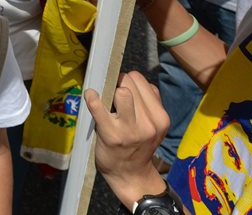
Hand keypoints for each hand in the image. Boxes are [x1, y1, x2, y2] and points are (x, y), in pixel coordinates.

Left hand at [84, 72, 170, 209]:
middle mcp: (149, 124)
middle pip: (130, 82)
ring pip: (121, 91)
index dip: (128, 79)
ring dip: (110, 90)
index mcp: (160, 118)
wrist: (130, 175)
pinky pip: (99, 106)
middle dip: (118, 82)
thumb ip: (149, 101)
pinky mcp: (111, 135)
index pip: (141, 80)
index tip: (121, 85)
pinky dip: (92, 98)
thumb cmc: (138, 145)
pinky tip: (90, 96)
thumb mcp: (154, 125)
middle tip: (112, 91)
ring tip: (106, 98)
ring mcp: (130, 130)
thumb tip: (131, 77)